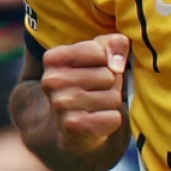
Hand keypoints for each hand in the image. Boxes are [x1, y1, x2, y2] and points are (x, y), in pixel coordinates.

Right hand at [40, 34, 129, 153]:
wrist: (69, 126)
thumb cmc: (88, 83)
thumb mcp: (97, 55)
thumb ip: (113, 44)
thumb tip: (118, 64)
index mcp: (53, 58)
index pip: (99, 51)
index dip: (107, 60)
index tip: (95, 68)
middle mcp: (52, 80)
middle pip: (109, 75)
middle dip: (111, 83)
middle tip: (96, 90)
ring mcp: (61, 104)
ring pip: (114, 97)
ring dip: (112, 102)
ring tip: (96, 104)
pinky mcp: (73, 127)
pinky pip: (114, 117)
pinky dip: (112, 119)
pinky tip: (97, 119)